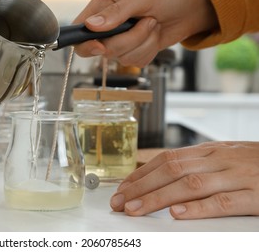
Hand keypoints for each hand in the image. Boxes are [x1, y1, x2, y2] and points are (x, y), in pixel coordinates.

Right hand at [73, 0, 217, 66]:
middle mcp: (108, 26)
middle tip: (146, 22)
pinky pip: (135, 62)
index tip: (101, 46)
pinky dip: (149, 50)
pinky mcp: (133, 52)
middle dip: (128, 40)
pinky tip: (154, 36)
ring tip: (153, 24)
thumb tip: (91, 25)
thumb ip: (116, 12)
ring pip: (121, 58)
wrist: (190, 9)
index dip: (86, 44)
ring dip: (143, 43)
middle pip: (103, 50)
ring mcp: (120, 41)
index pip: (80, 32)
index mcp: (102, 7)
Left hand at [110, 141, 258, 218]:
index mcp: (209, 151)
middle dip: (142, 187)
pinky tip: (178, 215)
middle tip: (120, 203)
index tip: (122, 189)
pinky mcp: (256, 195)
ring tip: (136, 210)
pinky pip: (224, 201)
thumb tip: (161, 176)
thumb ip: (196, 165)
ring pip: (191, 184)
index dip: (142, 174)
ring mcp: (237, 176)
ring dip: (159, 197)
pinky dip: (199, 208)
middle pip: (172, 170)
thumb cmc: (254, 163)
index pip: (166, 159)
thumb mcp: (223, 157)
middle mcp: (219, 160)